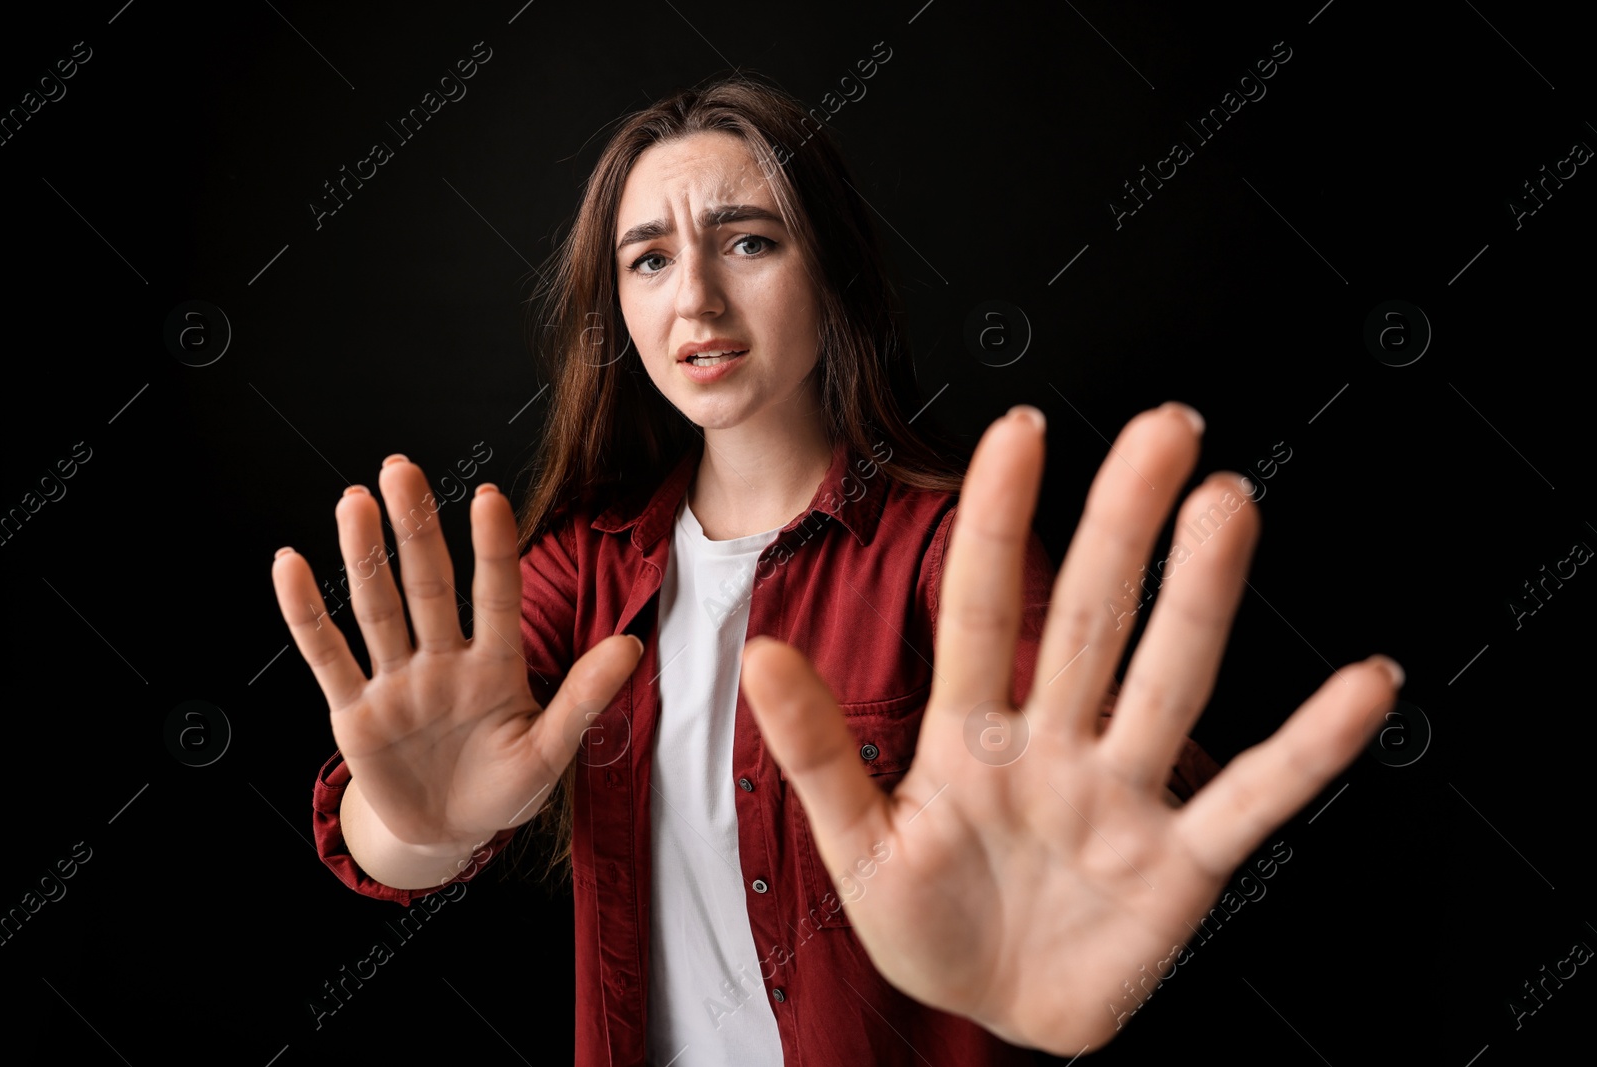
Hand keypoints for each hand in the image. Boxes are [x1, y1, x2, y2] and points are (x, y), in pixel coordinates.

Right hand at [271, 456, 642, 857]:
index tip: (489, 499)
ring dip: (364, 556)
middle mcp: (443, 661)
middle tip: (402, 469)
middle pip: (428, 585)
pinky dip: (306, 613)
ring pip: (379, 608)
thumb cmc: (504, 787)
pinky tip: (292, 565)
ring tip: (355, 502)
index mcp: (496, 666)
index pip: (495, 595)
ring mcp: (397, 683)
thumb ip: (584, 696)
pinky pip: (328, 655)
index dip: (492, 550)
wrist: (449, 836)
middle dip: (416, 528)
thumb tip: (631, 645)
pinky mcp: (355, 713)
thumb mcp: (550, 750)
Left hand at [738, 403, 1400, 1052]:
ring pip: (1166, 677)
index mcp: (971, 734)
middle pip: (1090, 616)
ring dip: (1199, 596)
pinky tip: (1361, 686)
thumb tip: (759, 654)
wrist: (996, 1017)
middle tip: (1159, 432)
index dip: (996, 518)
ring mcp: (1122, 796)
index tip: (1016, 432)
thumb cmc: (928, 927)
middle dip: (1120, 523)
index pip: (979, 603)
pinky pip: (1254, 796)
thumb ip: (816, 752)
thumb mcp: (857, 847)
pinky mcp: (1181, 863)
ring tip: (1227, 510)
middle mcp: (1056, 744)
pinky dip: (1309, 746)